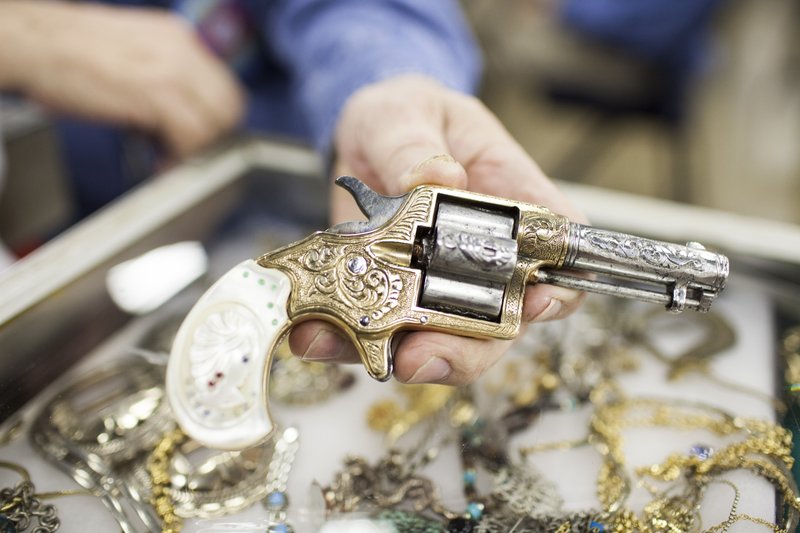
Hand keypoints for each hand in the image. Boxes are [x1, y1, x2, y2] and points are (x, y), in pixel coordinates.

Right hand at [0, 1, 242, 156]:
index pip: (224, 86)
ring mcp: (172, 69)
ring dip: (195, 149)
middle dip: (211, 137)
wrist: (33, 42)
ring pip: (217, 122)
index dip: (214, 120)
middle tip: (184, 153)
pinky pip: (192, 135)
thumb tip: (179, 117)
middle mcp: (183, 49)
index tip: (196, 139)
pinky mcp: (157, 92)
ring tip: (167, 159)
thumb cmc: (69, 53)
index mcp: (178, 38)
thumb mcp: (132, 55)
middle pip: (230, 105)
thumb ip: (163, 77)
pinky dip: (180, 156)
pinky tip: (159, 161)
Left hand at [289, 75, 586, 385]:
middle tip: (419, 358)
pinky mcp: (393, 301)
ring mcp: (441, 287)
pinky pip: (377, 334)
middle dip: (463, 350)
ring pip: (440, 342)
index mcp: (513, 205)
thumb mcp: (405, 114)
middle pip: (501, 324)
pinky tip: (312, 335)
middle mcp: (487, 259)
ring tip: (342, 344)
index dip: (558, 291)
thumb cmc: (406, 116)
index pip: (559, 255)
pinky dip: (346, 343)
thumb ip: (414, 144)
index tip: (533, 307)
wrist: (363, 139)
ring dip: (396, 356)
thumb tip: (436, 176)